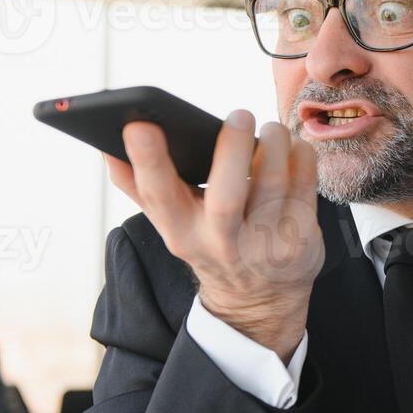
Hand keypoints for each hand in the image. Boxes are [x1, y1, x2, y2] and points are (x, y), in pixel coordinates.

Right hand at [106, 110, 324, 360]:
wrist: (259, 298)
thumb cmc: (211, 243)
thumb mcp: (172, 225)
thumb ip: (139, 187)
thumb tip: (106, 147)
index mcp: (181, 232)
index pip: (158, 195)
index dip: (147, 160)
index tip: (140, 124)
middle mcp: (222, 242)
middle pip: (227, 195)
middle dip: (233, 150)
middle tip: (239, 115)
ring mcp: (265, 243)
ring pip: (274, 183)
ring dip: (274, 144)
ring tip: (269, 128)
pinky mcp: (301, 240)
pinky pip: (306, 185)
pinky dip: (302, 157)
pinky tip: (293, 147)